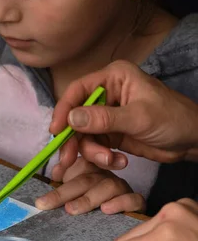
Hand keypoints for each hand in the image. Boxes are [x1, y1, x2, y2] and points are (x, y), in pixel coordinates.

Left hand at [35, 157, 144, 214]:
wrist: (126, 213)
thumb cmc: (94, 201)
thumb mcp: (74, 191)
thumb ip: (65, 181)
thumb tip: (55, 173)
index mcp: (90, 167)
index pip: (75, 164)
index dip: (63, 167)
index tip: (50, 177)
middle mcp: (106, 173)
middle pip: (86, 178)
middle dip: (64, 191)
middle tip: (46, 203)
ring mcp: (122, 187)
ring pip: (108, 186)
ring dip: (88, 198)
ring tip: (71, 209)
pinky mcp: (136, 201)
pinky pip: (132, 199)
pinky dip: (120, 203)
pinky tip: (106, 210)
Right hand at [51, 60, 197, 175]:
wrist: (193, 140)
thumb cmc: (172, 118)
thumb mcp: (138, 117)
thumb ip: (104, 119)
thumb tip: (70, 119)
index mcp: (113, 78)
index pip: (78, 90)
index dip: (63, 110)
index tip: (56, 131)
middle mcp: (106, 94)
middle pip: (76, 115)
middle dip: (74, 139)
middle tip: (68, 160)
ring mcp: (108, 115)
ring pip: (84, 135)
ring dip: (93, 152)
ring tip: (111, 161)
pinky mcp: (112, 134)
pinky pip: (95, 146)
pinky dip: (102, 157)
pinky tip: (119, 162)